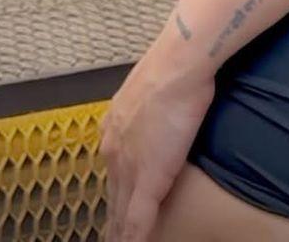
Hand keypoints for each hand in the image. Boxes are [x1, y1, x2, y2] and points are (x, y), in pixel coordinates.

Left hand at [99, 39, 216, 241]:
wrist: (178, 64)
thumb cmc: (172, 68)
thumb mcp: (150, 89)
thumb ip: (146, 109)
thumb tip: (154, 112)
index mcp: (114, 129)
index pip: (113, 173)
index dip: (115, 196)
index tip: (114, 214)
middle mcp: (113, 149)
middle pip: (113, 197)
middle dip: (113, 221)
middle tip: (110, 239)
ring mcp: (128, 166)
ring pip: (120, 213)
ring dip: (120, 232)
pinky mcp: (149, 179)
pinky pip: (137, 220)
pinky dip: (135, 238)